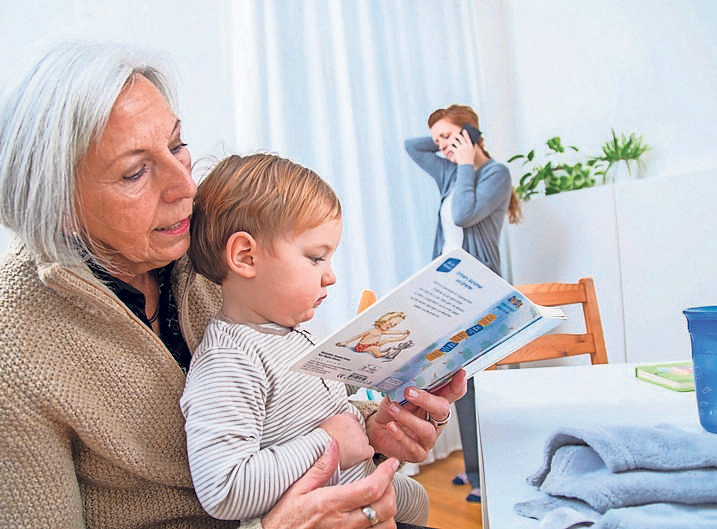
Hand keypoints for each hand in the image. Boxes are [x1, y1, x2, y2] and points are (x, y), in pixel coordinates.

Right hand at [263, 439, 397, 528]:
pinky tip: (375, 516)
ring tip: (382, 498)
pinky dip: (382, 525)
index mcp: (331, 504)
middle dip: (392, 490)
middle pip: (385, 508)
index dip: (387, 474)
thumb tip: (333, 445)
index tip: (392, 463)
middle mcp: (343, 523)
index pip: (371, 489)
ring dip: (389, 511)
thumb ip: (319, 469)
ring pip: (385, 527)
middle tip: (386, 479)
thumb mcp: (297, 490)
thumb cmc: (284, 519)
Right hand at [320, 413, 374, 468]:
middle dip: (354, 438)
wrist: (319, 452)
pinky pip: (369, 452)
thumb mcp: (325, 426)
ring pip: (364, 441)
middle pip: (359, 430)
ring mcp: (360, 436)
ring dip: (358, 446)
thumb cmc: (319, 443)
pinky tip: (354, 457)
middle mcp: (355, 424)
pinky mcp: (363, 449)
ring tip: (346, 452)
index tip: (346, 435)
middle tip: (345, 445)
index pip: (353, 420)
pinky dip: (364, 455)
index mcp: (345, 417)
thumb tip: (338, 430)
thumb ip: (336, 425)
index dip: (349, 429)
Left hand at [366, 369, 466, 461]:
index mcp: (435, 402)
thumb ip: (406, 385)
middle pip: (442, 409)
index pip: (453, 392)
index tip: (460, 373)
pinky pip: (413, 446)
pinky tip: (392, 427)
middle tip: (409, 391)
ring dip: (408, 418)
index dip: (458, 384)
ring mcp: (429, 438)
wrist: (376, 430)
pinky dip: (401, 435)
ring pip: (427, 430)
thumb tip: (407, 372)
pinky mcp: (418, 453)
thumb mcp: (398, 394)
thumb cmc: (392, 410)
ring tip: (393, 409)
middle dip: (426, 400)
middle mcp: (436, 421)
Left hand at [451, 129, 475, 165]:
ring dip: (452, 141)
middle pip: (460, 138)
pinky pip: (451, 146)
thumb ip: (474, 147)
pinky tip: (450, 147)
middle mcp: (466, 146)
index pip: (468, 138)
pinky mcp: (457, 151)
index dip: (465, 134)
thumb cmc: (470, 159)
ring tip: (451, 141)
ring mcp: (461, 148)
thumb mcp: (473, 152)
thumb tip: (475, 142)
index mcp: (470, 145)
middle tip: (455, 134)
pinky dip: (450, 146)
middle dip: (457, 135)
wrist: (467, 165)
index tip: (464, 130)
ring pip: (455, 141)